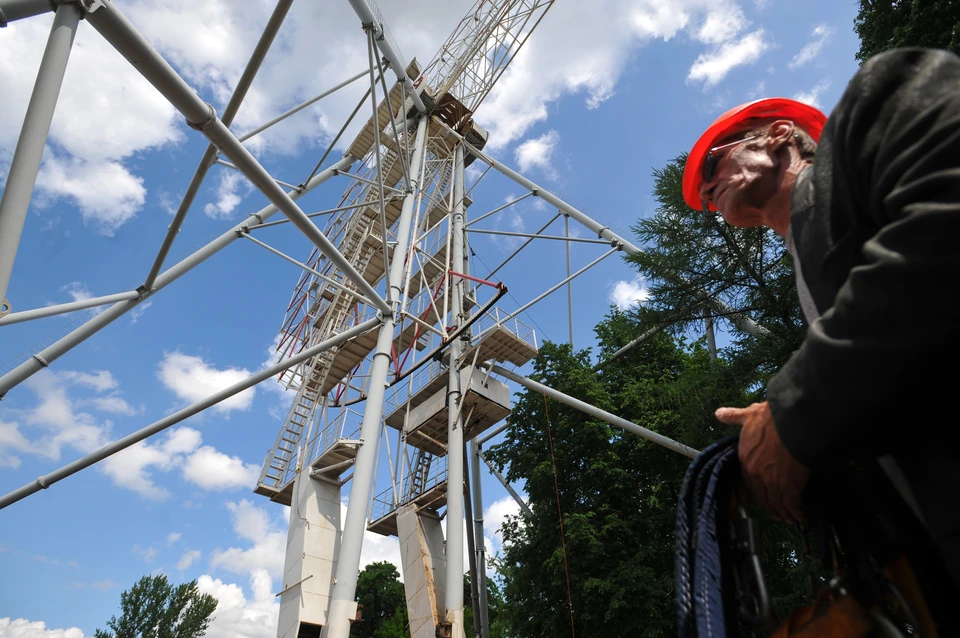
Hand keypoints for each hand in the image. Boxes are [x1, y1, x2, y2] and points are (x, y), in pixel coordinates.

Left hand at [715, 402, 809, 523]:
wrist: (793, 420)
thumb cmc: (773, 416)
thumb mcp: (749, 414)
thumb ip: (734, 417)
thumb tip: (720, 414)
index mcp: (746, 458)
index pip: (749, 481)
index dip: (758, 491)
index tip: (764, 496)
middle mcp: (755, 472)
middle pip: (762, 497)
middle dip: (771, 507)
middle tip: (778, 514)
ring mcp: (771, 480)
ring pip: (776, 503)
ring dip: (784, 513)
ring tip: (792, 518)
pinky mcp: (789, 485)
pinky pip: (791, 504)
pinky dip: (796, 512)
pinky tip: (801, 515)